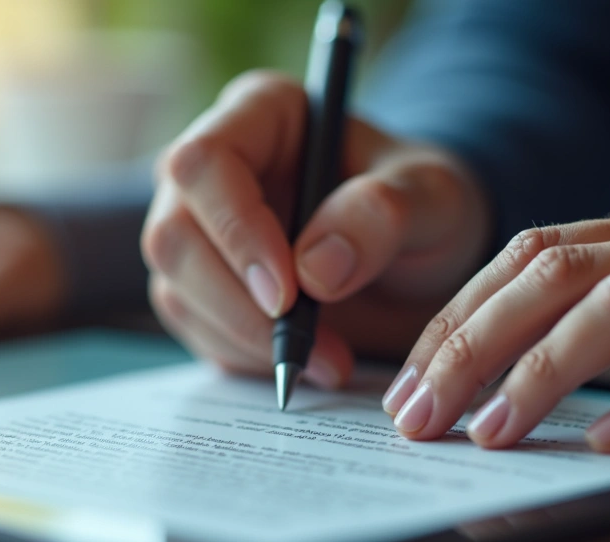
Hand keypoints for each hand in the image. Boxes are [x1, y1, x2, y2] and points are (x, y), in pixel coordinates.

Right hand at [142, 71, 491, 387]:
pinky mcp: (199, 285)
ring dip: (247, 341)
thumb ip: (384, 217)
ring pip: (176, 290)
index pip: (205, 163)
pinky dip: (248, 360)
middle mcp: (213, 167)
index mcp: (262, 112)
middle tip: (306, 346)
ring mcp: (198, 227)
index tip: (288, 293)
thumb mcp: (436, 201)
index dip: (235, 230)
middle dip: (236, 304)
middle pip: (173, 236)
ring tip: (329, 361)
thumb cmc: (424, 208)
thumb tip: (314, 270)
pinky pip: (197, 330)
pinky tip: (308, 361)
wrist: (421, 259)